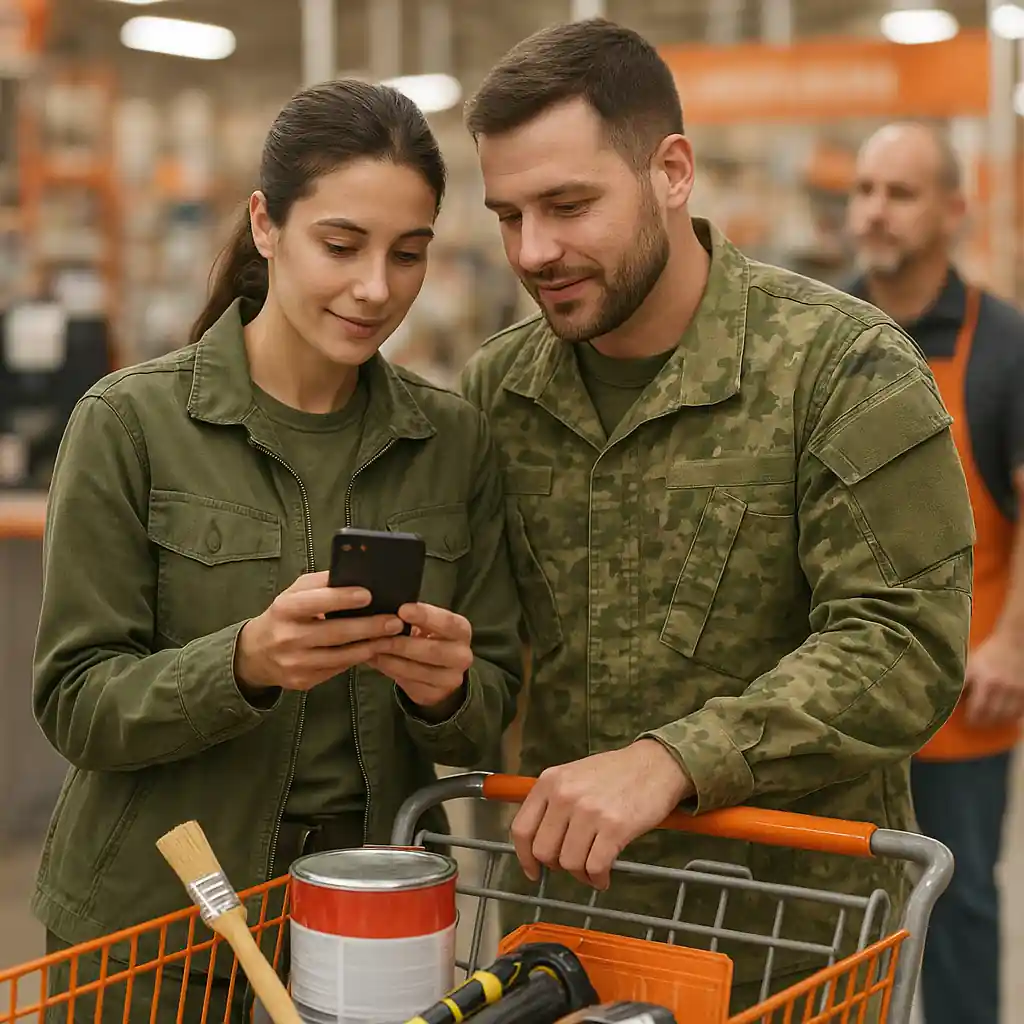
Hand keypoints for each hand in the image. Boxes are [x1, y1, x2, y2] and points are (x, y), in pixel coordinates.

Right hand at [235, 571, 403, 691]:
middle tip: (394, 621)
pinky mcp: (303, 681)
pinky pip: (337, 669)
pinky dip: (357, 659)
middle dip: (368, 627)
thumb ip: (321, 583)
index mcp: (284, 609)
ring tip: (391, 637)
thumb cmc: (284, 616)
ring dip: (370, 646)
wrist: (256, 653)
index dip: (342, 598)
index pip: (315, 602)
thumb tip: (356, 574)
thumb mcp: (295, 593)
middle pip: (334, 633)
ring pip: (340, 656)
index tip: (368, 595)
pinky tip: (373, 650)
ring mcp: (295, 663)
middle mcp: (287, 637)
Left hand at [368, 603, 472, 709]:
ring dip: (391, 659)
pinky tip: (377, 661)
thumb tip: (386, 610)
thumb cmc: (430, 636)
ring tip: (372, 649)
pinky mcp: (436, 694)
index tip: (402, 610)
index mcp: (461, 631)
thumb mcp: (427, 623)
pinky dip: (390, 671)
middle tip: (378, 635)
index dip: (425, 616)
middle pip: (433, 651)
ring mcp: (451, 678)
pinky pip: (410, 684)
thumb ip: (412, 617)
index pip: (447, 622)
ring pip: (418, 670)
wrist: (442, 669)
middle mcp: (462, 656)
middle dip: (403, 643)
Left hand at [511, 740, 693, 890]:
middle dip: (557, 865)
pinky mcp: (614, 827)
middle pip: (544, 851)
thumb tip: (541, 842)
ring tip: (592, 869)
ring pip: (569, 863)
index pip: (522, 828)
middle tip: (573, 864)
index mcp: (550, 781)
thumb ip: (553, 801)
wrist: (657, 764)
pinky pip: (595, 867)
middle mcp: (565, 795)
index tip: (534, 870)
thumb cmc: (616, 772)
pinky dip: (598, 879)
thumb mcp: (573, 775)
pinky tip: (604, 877)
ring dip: (580, 874)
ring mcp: (589, 812)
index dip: (524, 857)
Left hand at [964, 629, 1023, 726]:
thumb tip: (949, 696)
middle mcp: (998, 686)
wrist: (1013, 642)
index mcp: (981, 678)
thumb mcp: (970, 663)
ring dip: (996, 721)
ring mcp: (1014, 690)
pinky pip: (1019, 711)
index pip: (974, 705)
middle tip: (976, 724)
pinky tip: (1006, 717)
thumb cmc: (988, 653)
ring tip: (990, 722)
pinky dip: (1012, 717)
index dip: (970, 716)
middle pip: (989, 713)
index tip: (965, 720)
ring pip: (1005, 715)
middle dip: (981, 722)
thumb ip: (963, 680)